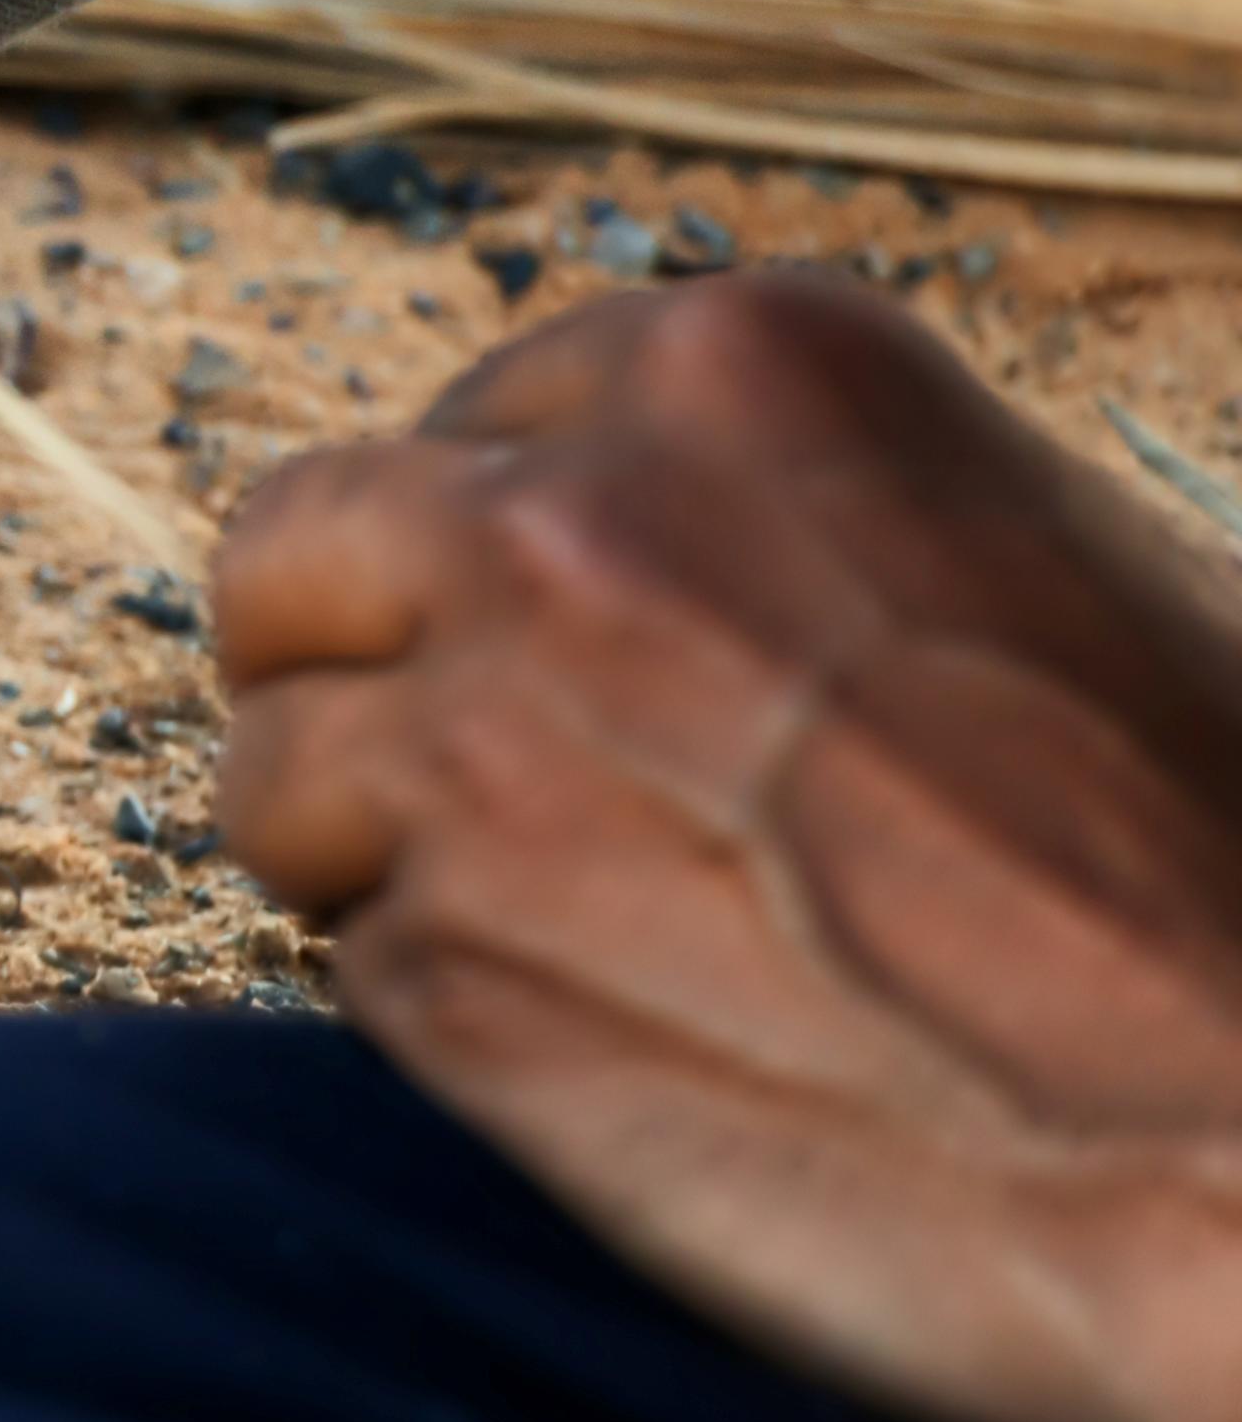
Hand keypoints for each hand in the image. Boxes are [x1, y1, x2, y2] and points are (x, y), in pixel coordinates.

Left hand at [216, 270, 1241, 1421]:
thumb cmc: (1234, 863)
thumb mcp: (1047, 557)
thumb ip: (802, 521)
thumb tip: (655, 550)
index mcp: (740, 370)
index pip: (462, 430)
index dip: (492, 558)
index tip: (564, 652)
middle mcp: (567, 522)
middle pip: (297, 558)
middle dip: (356, 669)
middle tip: (477, 784)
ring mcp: (474, 744)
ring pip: (277, 769)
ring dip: (379, 854)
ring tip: (593, 937)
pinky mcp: (436, 966)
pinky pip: (351, 961)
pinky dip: (449, 1010)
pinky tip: (642, 1052)